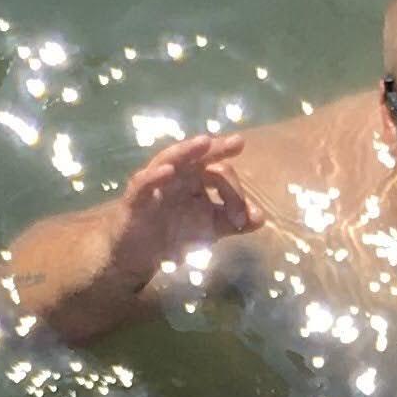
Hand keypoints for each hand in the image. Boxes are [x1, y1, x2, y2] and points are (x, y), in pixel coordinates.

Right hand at [119, 132, 258, 266]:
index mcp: (196, 179)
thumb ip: (235, 222)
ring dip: (186, 151)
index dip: (235, 193)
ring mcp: (155, 184)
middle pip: (196, 156)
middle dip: (216, 148)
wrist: (137, 255)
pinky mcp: (135, 200)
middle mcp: (177, 176)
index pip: (219, 173)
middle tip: (236, 142)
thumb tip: (261, 217)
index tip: (243, 219)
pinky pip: (143, 184)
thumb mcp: (210, 228)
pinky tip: (168, 171)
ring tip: (204, 142)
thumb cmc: (174, 234)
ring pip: (169, 160)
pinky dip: (154, 176)